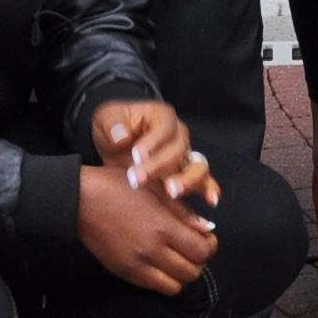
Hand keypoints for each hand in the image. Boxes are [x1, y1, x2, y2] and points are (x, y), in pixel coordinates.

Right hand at [76, 165, 220, 293]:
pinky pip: (153, 287)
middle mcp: (151, 251)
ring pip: (175, 286)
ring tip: (176, 256)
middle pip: (192, 272)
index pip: (202, 251)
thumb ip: (184, 213)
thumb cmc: (118, 187)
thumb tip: (207, 228)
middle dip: (199, 260)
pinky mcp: (123, 272)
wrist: (80, 200)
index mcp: (163, 227)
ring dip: (181, 273)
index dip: (210, 245)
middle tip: (193, 247)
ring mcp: (136, 265)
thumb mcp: (156, 191)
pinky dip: (162, 279)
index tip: (207, 237)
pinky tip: (159, 261)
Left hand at [90, 98, 218, 209]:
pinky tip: (210, 200)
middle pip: (178, 151)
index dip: (152, 143)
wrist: (116, 141)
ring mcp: (186, 155)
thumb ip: (113, 125)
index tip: (135, 155)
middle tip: (136, 179)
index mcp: (162, 116)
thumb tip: (120, 138)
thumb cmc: (114, 126)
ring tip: (171, 191)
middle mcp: (179, 135)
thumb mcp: (107, 118)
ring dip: (186, 180)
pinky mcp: (185, 174)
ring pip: (197, 166)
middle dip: (158, 167)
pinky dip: (209, 189)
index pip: (163, 128)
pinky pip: (204, 180)